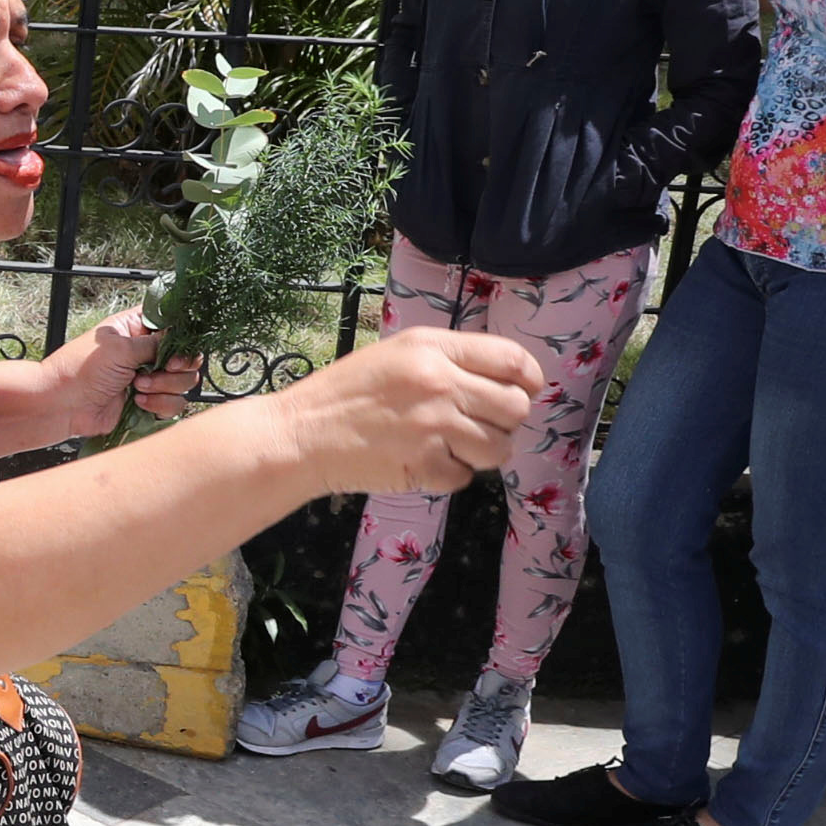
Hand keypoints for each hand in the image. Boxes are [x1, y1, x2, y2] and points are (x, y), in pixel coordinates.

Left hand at [39, 307, 196, 437]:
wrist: (62, 405)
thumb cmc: (78, 370)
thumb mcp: (119, 348)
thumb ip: (155, 343)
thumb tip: (177, 342)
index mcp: (135, 330)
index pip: (173, 326)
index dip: (181, 339)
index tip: (174, 351)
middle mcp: (144, 353)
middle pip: (185, 357)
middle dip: (176, 367)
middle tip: (160, 369)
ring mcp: (148, 378)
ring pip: (183, 382)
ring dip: (165, 387)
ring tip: (137, 387)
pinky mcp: (148, 402)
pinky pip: (173, 404)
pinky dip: (160, 404)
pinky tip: (139, 402)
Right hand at [278, 326, 540, 496]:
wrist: (298, 436)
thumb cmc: (342, 394)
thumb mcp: (394, 356)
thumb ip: (446, 360)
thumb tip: (501, 383)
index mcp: (432, 348)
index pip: (511, 359)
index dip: (528, 379)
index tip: (523, 391)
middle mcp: (440, 383)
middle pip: (516, 408)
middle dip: (505, 422)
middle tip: (478, 425)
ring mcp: (433, 427)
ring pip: (499, 448)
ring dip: (482, 453)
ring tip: (451, 448)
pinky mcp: (423, 465)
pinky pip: (464, 478)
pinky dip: (447, 476)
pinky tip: (421, 463)